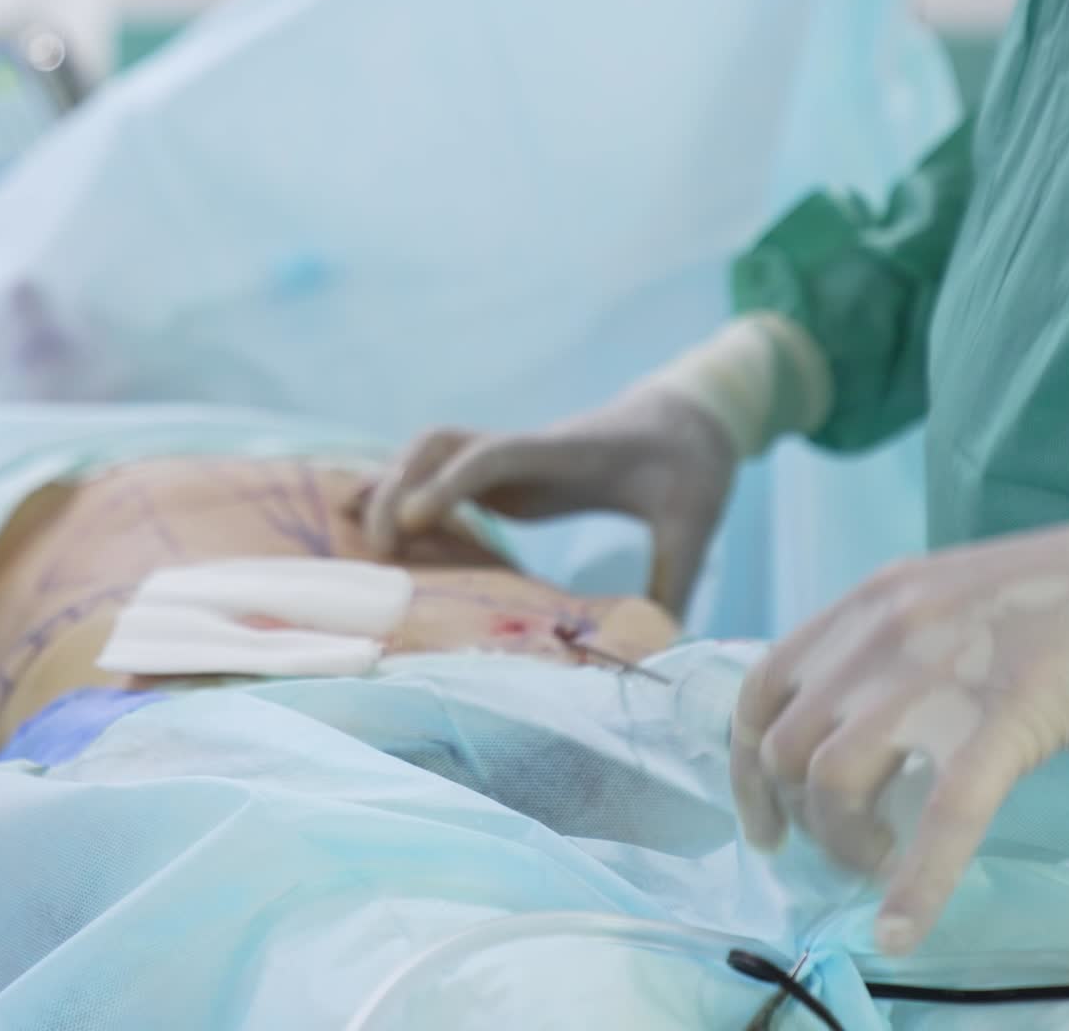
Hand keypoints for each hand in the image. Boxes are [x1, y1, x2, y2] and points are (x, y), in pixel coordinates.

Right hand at [361, 389, 738, 617]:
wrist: (687, 420)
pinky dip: (408, 493)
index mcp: (568, 454)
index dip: (450, 482)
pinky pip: (444, 473)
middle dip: (400, 482)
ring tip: (371, 545)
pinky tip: (384, 531)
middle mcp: (528, 449)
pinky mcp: (509, 472)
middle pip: (442, 442)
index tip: (414, 521)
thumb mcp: (697, 521)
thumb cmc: (692, 467)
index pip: (495, 453)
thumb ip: (678, 578)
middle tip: (383, 549)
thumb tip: (664, 648)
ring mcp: (514, 457)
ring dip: (394, 484)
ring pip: (432, 450)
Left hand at [730, 518, 1068, 954]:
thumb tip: (830, 727)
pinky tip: (901, 931)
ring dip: (844, 842)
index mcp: (861, 605)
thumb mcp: (929, 599)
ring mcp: (933, 676)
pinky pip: (941, 816)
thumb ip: (871, 648)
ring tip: (878, 862)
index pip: (760, 691)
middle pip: (788, 748)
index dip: (747, 766)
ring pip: (836, 781)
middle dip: (801, 817)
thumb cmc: (1035, 598)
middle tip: (843, 848)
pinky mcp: (1000, 721)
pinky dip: (915, 885)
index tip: (764, 823)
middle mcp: (877, 634)